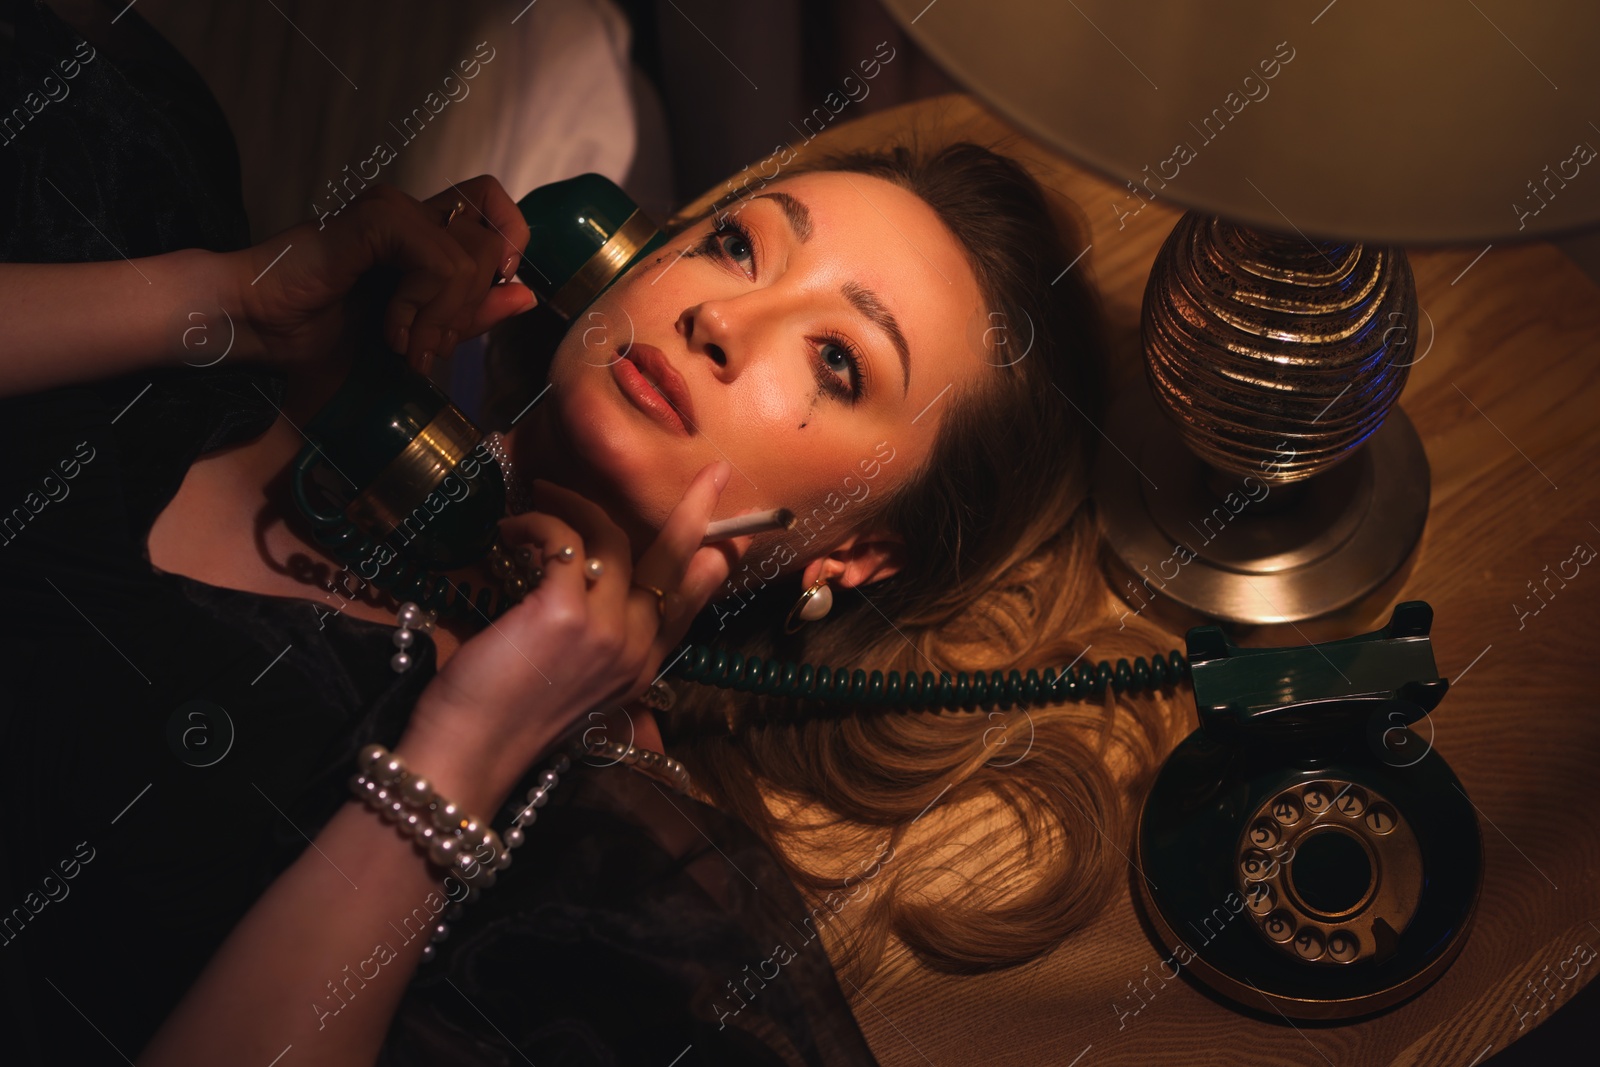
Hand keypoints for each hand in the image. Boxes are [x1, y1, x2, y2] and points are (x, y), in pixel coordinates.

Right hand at [230, 176, 534, 376]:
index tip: (494, 292)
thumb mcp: (417, 335)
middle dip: (471, 308)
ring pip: (472, 254)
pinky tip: (391, 330)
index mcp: (421, 232)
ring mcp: (392, 211)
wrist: (255, 329)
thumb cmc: (320, 335)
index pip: (493, 207)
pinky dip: (424, 305)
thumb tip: (527, 292)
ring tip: (404, 346)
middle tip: (428, 348)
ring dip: (445, 316)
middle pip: (491, 241)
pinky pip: (440, 261)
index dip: (510, 242)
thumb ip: (468, 315)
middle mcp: (410, 212)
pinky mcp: (376, 220)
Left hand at [404, 460, 749, 800]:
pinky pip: (562, 540)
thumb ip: (596, 643)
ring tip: (539, 500)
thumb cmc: (505, 717)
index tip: (724, 538)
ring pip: (612, 540)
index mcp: (640, 669)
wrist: (469, 754)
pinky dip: (535, 523)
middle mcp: (633, 649)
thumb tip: (591, 583)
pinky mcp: (565, 613)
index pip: (688, 606)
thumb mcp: (569, 684)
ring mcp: (605, 631)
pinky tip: (510, 530)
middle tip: (712, 474)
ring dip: (574, 508)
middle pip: (675, 562)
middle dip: (698, 511)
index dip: (709, 566)